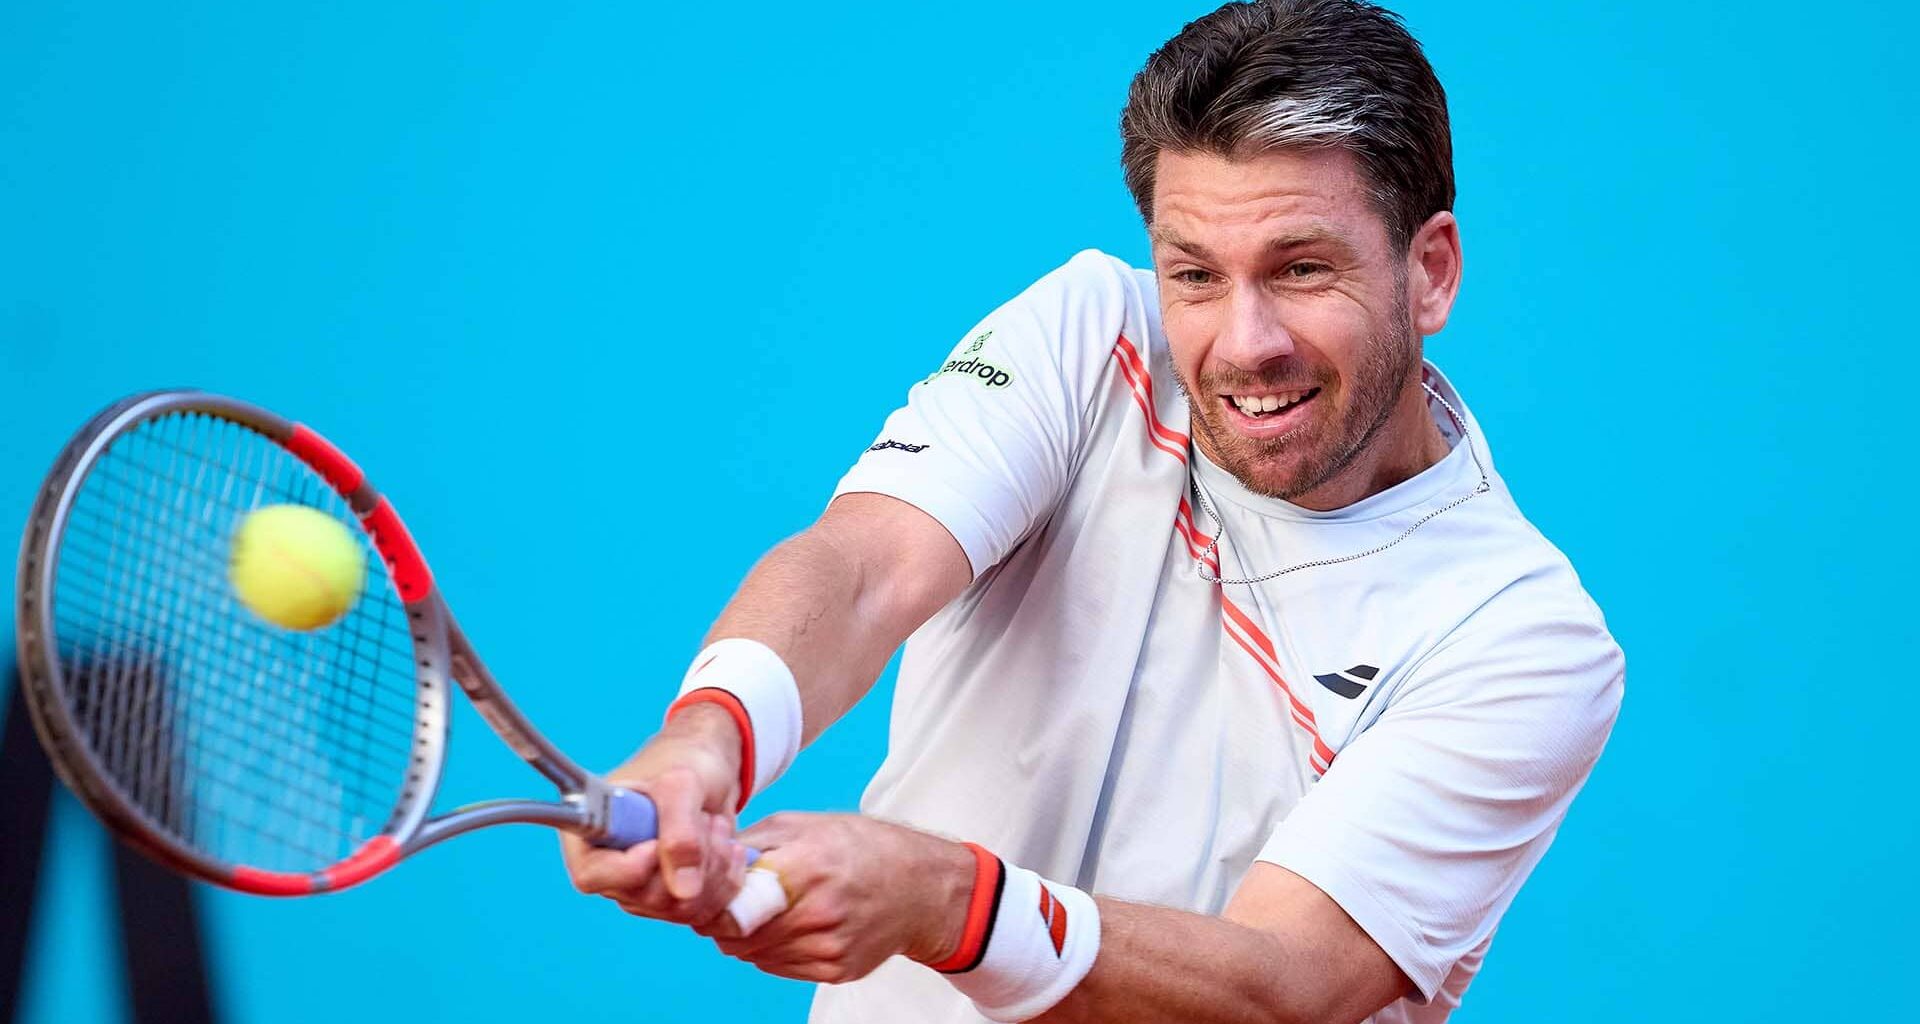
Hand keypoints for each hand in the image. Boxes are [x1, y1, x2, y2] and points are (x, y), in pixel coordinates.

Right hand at [560, 702, 746, 926]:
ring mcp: (643, 889)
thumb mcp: (682, 784)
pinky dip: (726, 879)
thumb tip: (683, 892)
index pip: (592, 876)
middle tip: (703, 819)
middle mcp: (612, 869)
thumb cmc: (683, 762)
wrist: (709, 768)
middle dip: (688, 860)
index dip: (629, 869)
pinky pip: (705, 911)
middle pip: (645, 898)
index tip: (658, 843)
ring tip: (715, 826)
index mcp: (592, 833)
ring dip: (713, 866)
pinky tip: (727, 847)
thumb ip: (679, 831)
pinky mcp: (676, 898)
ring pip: (680, 907)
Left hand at [709, 813, 975, 982]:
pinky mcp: (834, 970)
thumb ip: (753, 844)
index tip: (708, 891)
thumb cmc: (863, 847)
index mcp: (808, 866)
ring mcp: (827, 947)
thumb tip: (706, 860)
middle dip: (722, 919)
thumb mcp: (806, 824)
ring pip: (753, 954)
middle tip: (729, 900)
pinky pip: (777, 967)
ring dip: (745, 935)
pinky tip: (787, 925)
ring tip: (763, 910)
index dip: (709, 900)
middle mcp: (818, 912)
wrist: (922, 888)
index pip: (731, 903)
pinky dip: (770, 949)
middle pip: (736, 935)